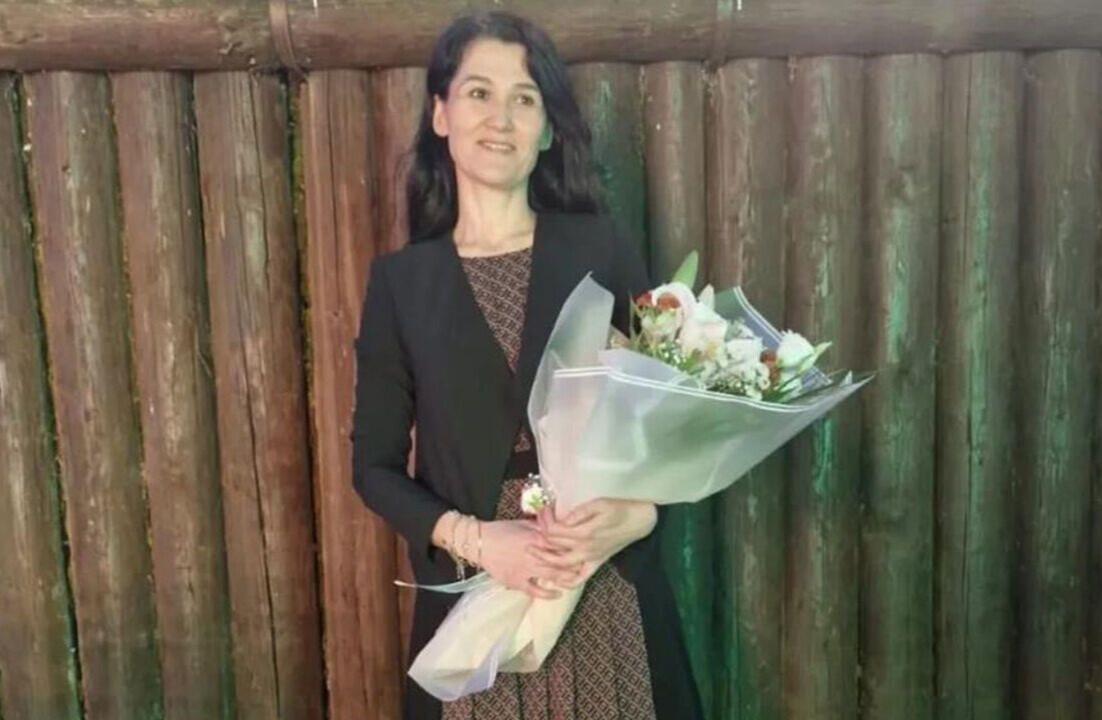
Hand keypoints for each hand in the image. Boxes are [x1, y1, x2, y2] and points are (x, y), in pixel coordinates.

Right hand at [478, 518, 585, 598]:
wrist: (479, 542)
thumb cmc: (501, 530)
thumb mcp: (523, 524)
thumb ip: (540, 526)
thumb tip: (555, 524)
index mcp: (536, 537)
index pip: (561, 544)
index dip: (574, 548)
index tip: (583, 550)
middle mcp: (534, 554)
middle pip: (561, 561)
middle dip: (574, 564)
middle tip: (583, 566)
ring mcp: (525, 569)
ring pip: (552, 576)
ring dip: (565, 579)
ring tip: (574, 580)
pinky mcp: (516, 581)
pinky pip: (535, 591)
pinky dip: (547, 594)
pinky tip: (557, 594)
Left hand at [528, 499, 656, 586]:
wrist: (640, 521)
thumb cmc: (619, 509)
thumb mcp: (599, 504)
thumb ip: (579, 513)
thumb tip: (563, 520)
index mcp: (584, 532)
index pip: (555, 530)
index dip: (545, 520)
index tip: (542, 511)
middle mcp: (585, 548)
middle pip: (553, 547)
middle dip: (539, 540)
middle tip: (531, 534)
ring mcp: (590, 558)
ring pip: (561, 565)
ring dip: (545, 560)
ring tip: (533, 553)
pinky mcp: (597, 563)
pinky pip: (580, 578)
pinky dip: (567, 582)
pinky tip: (557, 578)